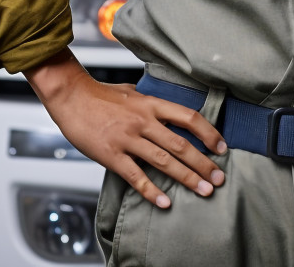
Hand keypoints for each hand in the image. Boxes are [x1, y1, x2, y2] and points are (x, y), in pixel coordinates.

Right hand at [25, 49, 225, 209]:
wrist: (72, 97)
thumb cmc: (101, 94)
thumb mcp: (134, 92)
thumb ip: (152, 104)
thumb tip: (168, 114)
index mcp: (152, 104)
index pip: (188, 118)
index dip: (208, 133)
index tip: (221, 147)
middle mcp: (144, 121)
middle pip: (181, 145)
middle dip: (204, 164)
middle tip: (219, 179)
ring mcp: (128, 139)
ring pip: (164, 162)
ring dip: (187, 178)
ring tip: (204, 191)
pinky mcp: (111, 155)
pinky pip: (136, 176)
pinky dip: (152, 191)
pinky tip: (165, 202)